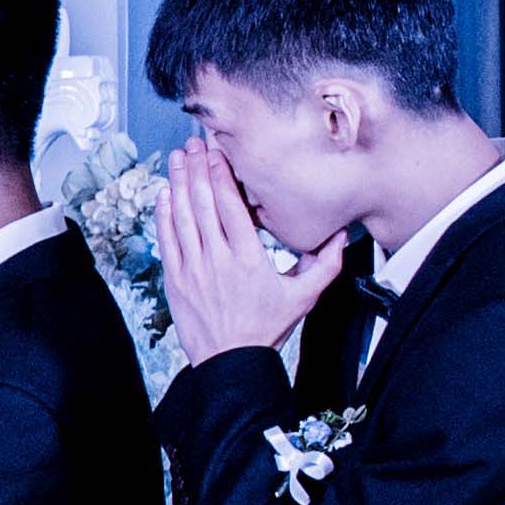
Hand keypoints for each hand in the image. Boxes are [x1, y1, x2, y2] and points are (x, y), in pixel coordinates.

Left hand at [155, 140, 339, 366]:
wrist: (230, 361)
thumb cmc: (266, 328)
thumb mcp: (304, 296)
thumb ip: (325, 263)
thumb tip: (340, 235)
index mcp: (249, 259)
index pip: (230, 206)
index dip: (221, 174)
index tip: (217, 151)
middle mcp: (218, 259)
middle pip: (203, 204)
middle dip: (198, 169)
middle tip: (194, 143)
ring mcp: (192, 269)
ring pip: (182, 217)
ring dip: (178, 183)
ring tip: (178, 158)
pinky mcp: (174, 279)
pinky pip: (166, 240)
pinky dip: (164, 214)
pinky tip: (165, 193)